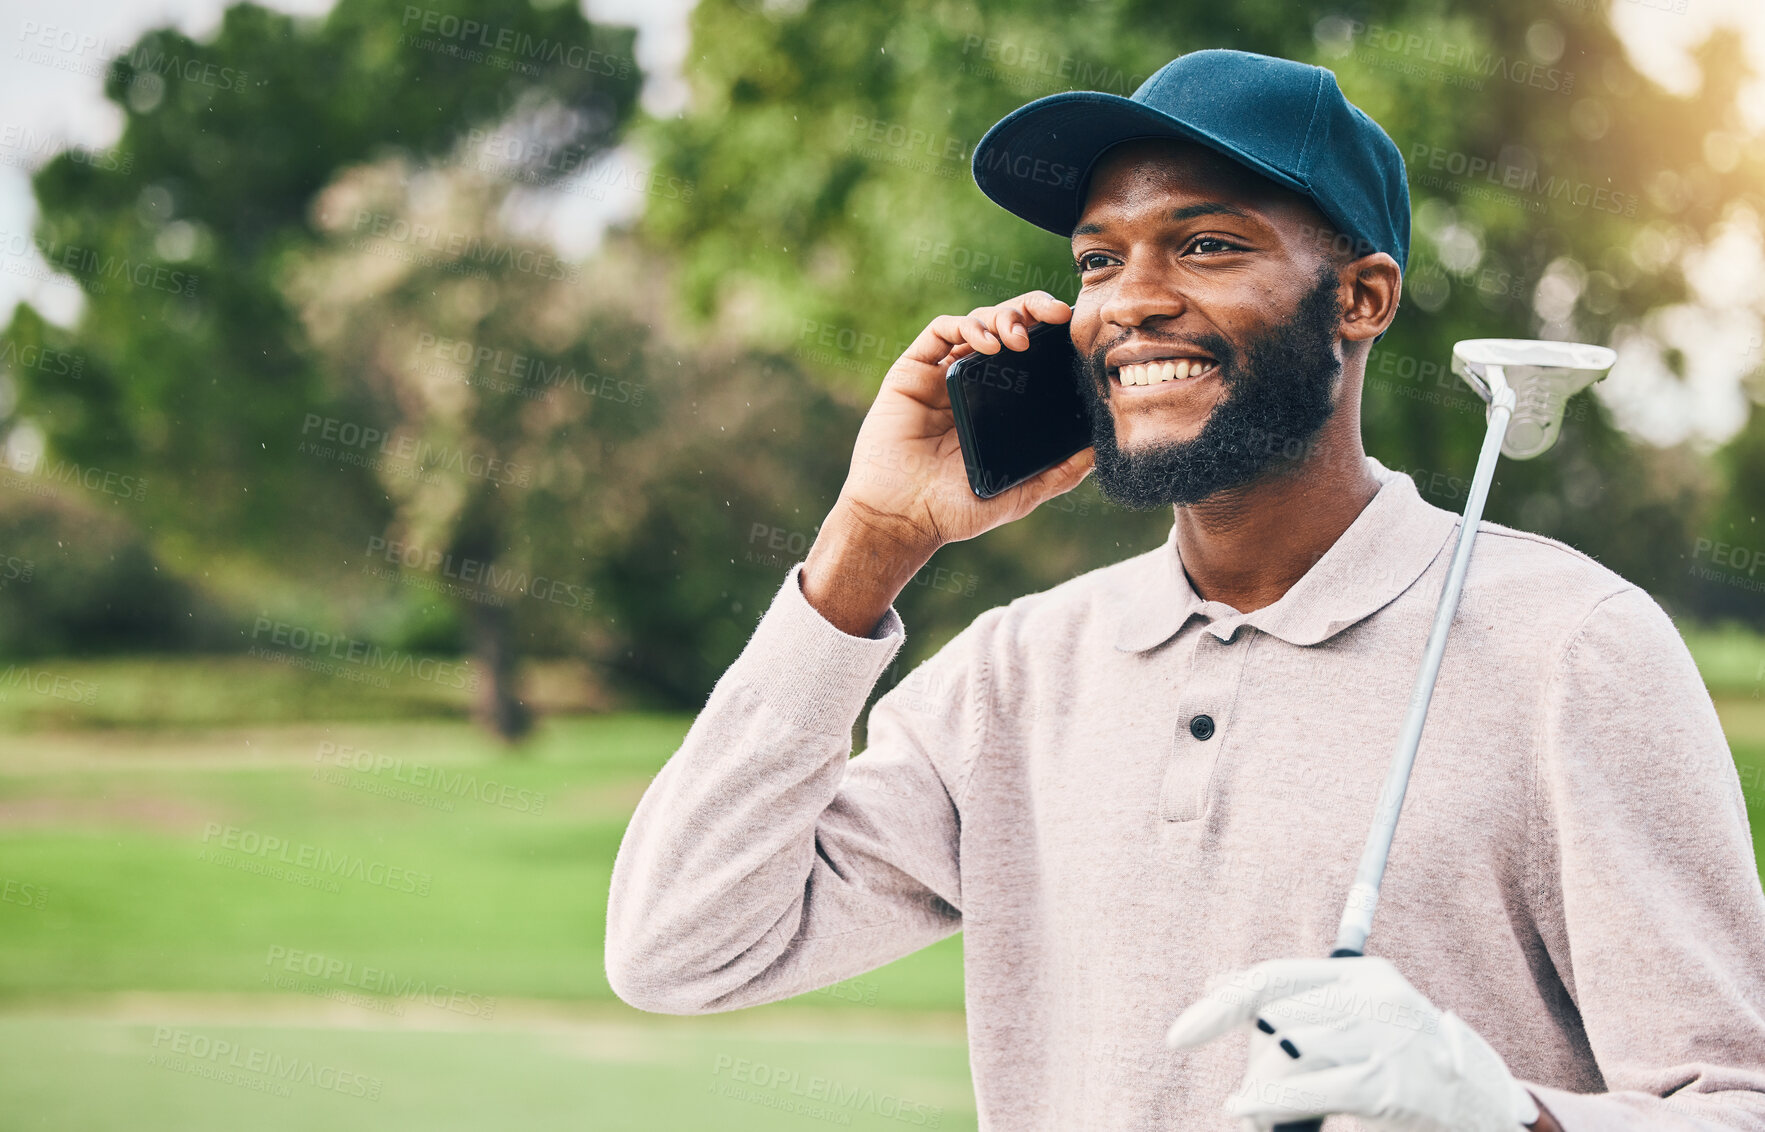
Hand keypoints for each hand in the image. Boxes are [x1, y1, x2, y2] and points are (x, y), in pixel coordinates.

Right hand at [832, 290, 1094, 557]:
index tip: (1073, 328)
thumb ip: (1058, 473)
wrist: (901, 518)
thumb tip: (1099, 452)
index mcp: (997, 404)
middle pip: (1005, 326)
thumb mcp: (1019, 494)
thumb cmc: (954, 511)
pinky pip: (940, 331)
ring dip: (1003, 317)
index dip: (1050, 332)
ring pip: (976, 321)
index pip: (1029, 353)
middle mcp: (970, 383)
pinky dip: (967, 325)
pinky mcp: (912, 371)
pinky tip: (988, 342)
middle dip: (1031, 310)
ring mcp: (940, 375)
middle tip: (1054, 315)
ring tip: (1018, 338)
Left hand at [1164, 956, 1540, 1131]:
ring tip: (1249, 1110)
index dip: (1222, 1004)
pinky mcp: (1389, 1086)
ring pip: (1291, 1054)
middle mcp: (1373, 999)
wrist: (1486, 1107)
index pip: (1274, 977)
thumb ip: (1298, 998)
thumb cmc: (1408, 1060)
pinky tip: (1240, 1106)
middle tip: (1242, 1094)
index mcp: (1362, 975)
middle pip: (1277, 1018)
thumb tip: (1219, 981)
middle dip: (1249, 1058)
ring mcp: (1384, 1041)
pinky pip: (1312, 1089)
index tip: (1182, 1033)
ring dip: (1259, 1088)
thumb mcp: (1359, 1014)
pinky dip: (1268, 1099)